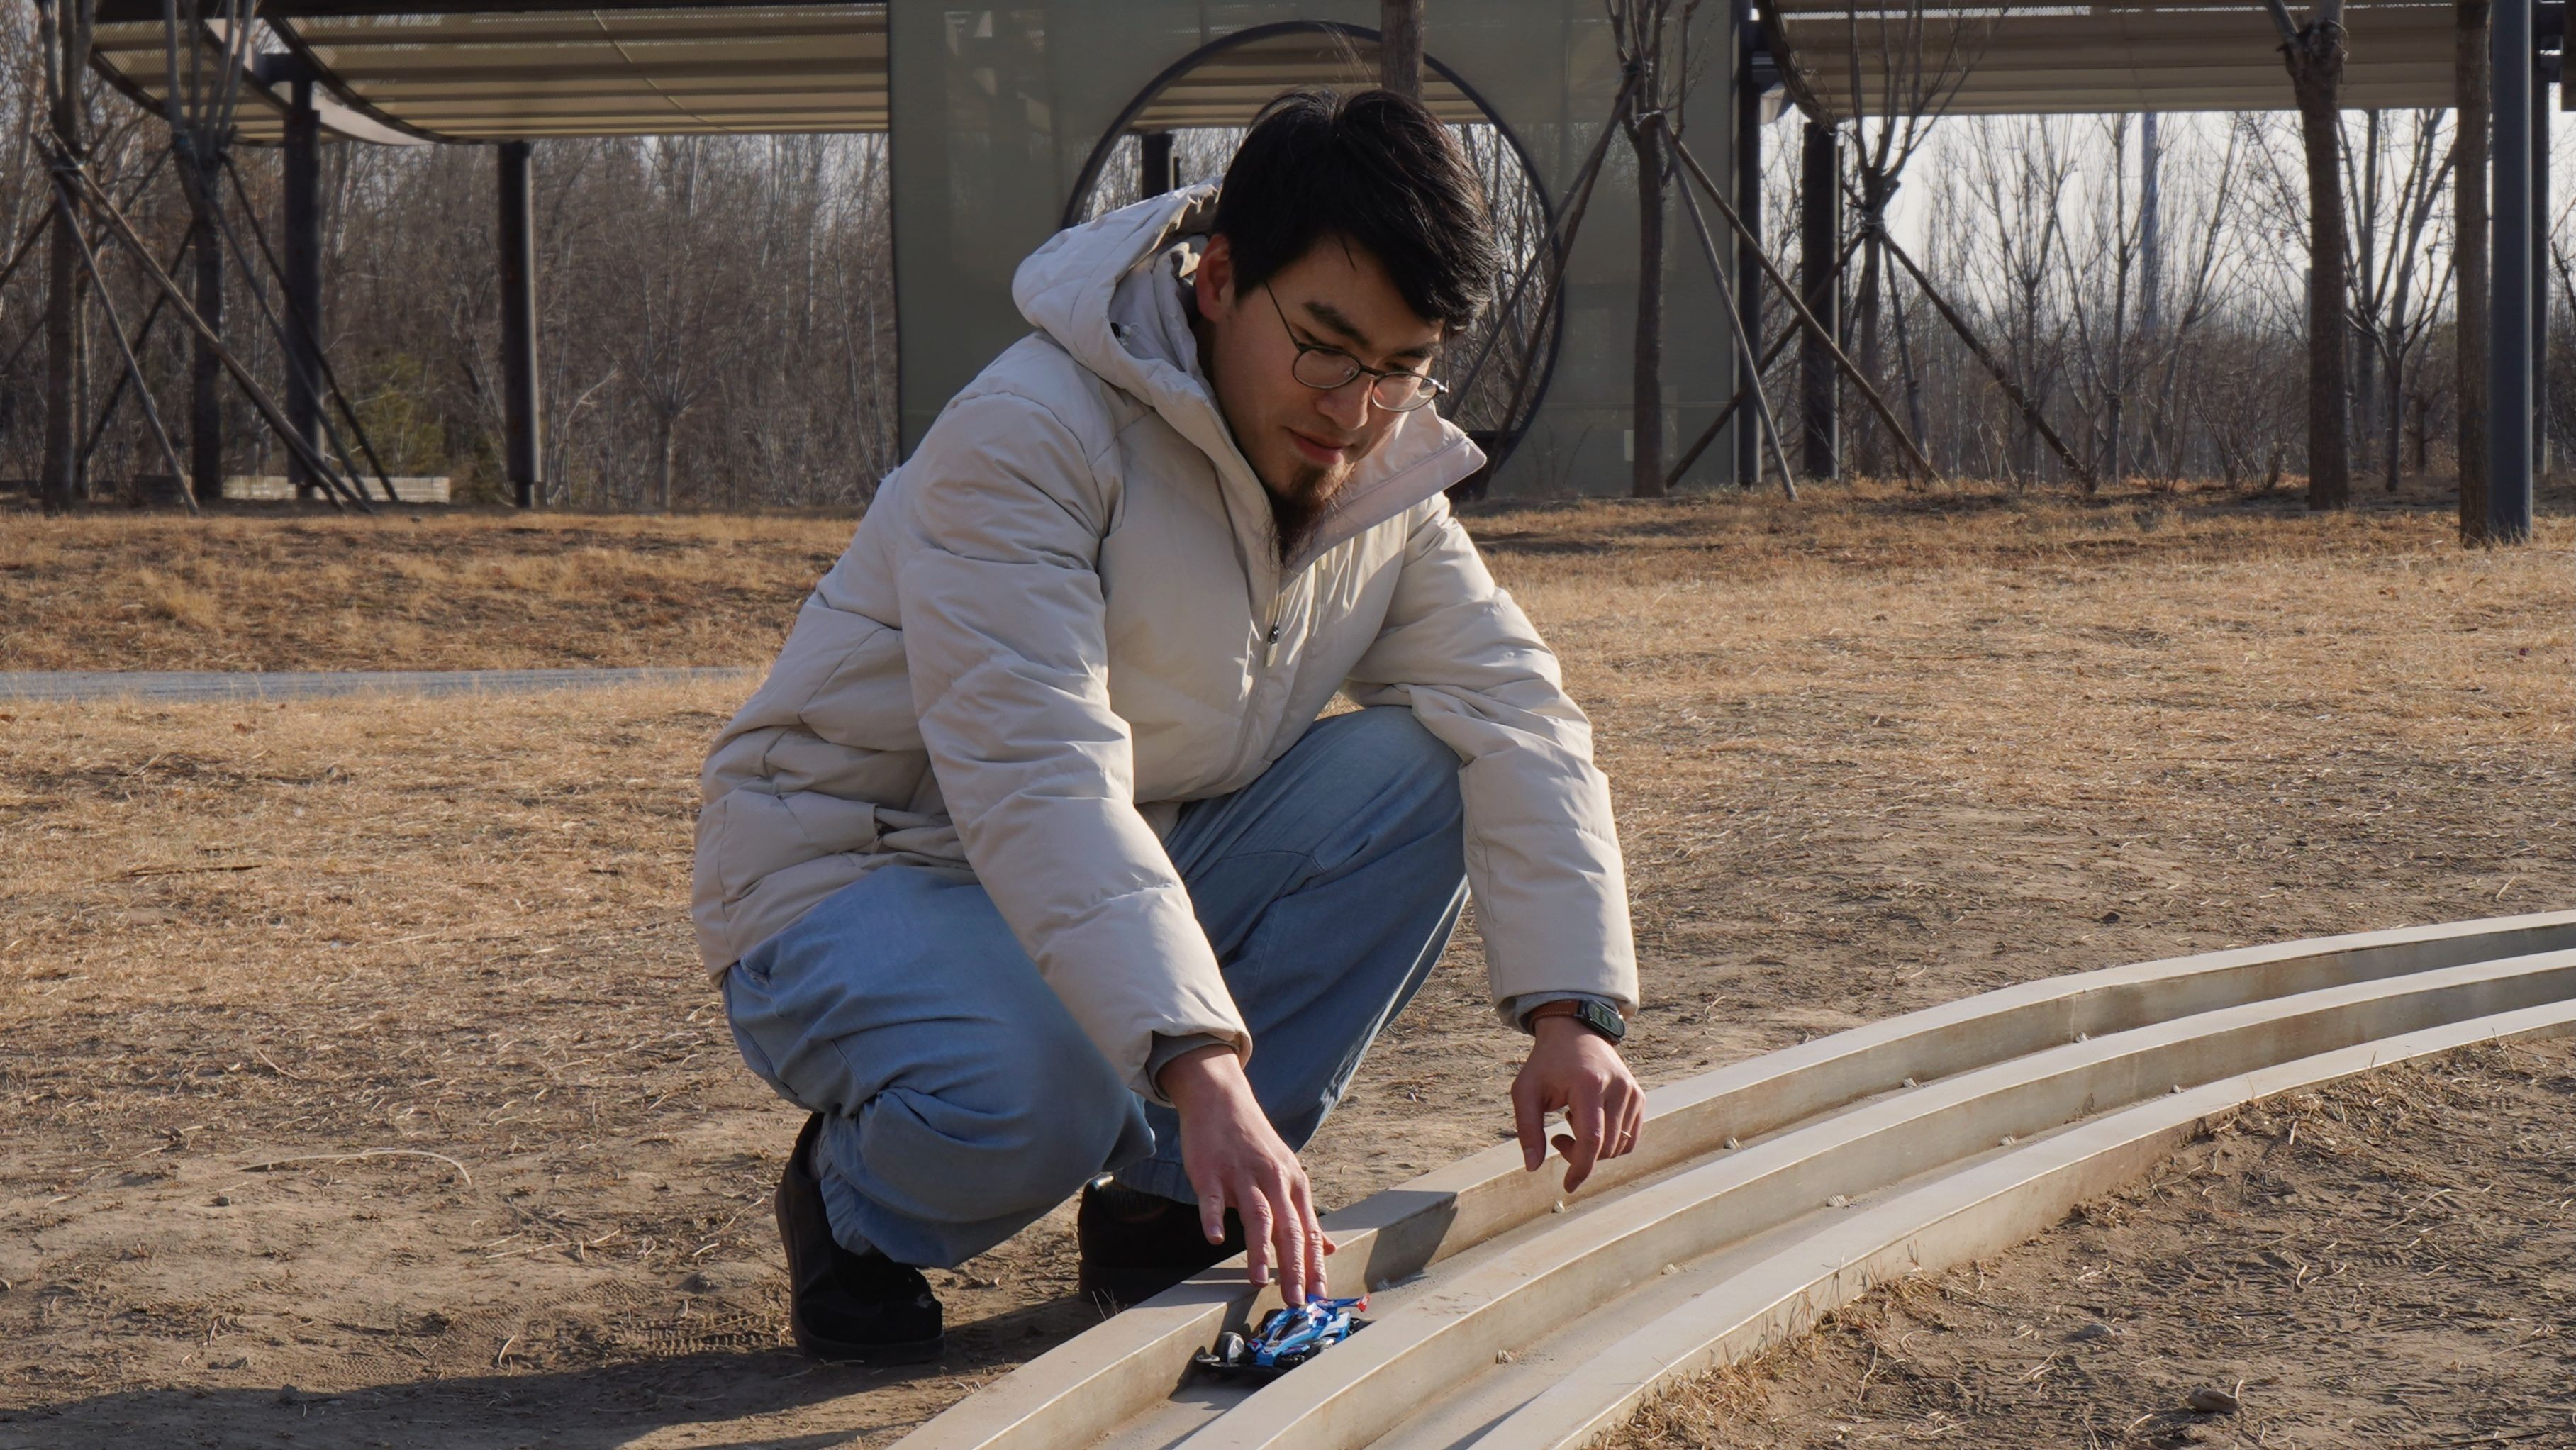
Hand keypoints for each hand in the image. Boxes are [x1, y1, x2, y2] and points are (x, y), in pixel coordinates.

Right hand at [1158, 1044, 1334, 1303]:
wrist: (1221, 1099)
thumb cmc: (1254, 1143)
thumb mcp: (1287, 1174)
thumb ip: (1303, 1214)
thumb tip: (1327, 1247)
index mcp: (1294, 1184)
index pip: (1309, 1230)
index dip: (1315, 1265)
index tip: (1320, 1297)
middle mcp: (1273, 1180)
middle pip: (1288, 1227)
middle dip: (1294, 1267)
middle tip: (1297, 1301)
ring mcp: (1241, 1174)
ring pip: (1256, 1215)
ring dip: (1259, 1250)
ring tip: (1258, 1281)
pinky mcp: (1211, 1170)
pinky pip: (1213, 1197)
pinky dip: (1214, 1217)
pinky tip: (1216, 1238)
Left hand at [1511, 1014, 1643, 1193]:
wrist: (1574, 1032)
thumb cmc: (1546, 1063)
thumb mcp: (1525, 1091)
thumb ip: (1527, 1129)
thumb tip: (1532, 1167)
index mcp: (1589, 1085)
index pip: (1592, 1139)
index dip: (1581, 1168)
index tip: (1568, 1185)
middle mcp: (1618, 1088)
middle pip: (1606, 1147)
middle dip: (1580, 1156)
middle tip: (1558, 1138)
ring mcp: (1633, 1092)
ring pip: (1620, 1147)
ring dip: (1595, 1149)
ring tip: (1573, 1123)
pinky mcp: (1640, 1097)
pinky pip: (1630, 1138)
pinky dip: (1610, 1142)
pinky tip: (1591, 1122)